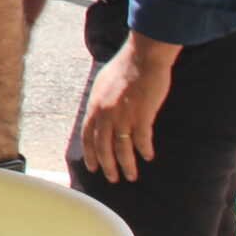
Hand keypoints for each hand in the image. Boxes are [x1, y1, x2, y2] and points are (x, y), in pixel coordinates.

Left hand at [77, 33, 177, 181]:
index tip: (93, 167)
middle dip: (107, 166)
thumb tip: (98, 117)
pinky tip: (148, 156)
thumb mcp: (103, 85)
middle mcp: (105, 113)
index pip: (87, 136)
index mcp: (94, 106)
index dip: (90, 154)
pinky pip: (142, 140)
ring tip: (131, 175)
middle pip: (103, 147)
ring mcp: (123, 115)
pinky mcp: (142, 115)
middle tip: (113, 179)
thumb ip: (100, 103)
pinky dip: (144, 150)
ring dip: (127, 164)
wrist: (143, 56)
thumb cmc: (125, 68)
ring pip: (122, 148)